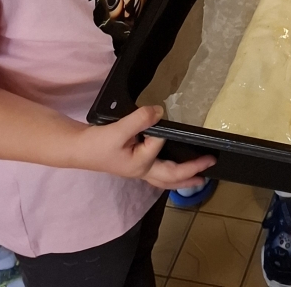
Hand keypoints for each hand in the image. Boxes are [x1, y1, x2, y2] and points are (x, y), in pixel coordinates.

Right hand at [72, 105, 215, 189]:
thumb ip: (140, 120)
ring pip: (166, 179)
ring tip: (201, 178)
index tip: (165, 115)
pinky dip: (172, 175)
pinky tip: (176, 171)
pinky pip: (160, 174)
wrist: (79, 150)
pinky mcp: (136, 165)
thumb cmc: (97, 144)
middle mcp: (143, 170)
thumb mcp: (118, 130)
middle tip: (210, 166)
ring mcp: (140, 170)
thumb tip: (160, 111)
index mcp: (141, 163)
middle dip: (192, 173)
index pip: (161, 145)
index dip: (165, 132)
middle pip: (172, 178)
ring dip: (184, 179)